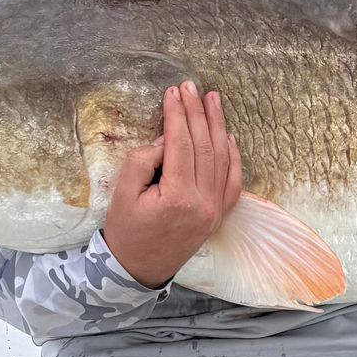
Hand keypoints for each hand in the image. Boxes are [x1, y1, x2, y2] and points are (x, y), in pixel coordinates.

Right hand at [102, 83, 242, 287]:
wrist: (137, 269)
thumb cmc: (126, 231)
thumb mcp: (123, 193)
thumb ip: (144, 161)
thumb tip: (167, 139)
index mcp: (178, 197)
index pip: (182, 144)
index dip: (177, 115)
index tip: (173, 92)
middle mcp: (203, 203)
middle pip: (205, 146)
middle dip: (197, 113)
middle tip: (191, 87)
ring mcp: (215, 210)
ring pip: (222, 159)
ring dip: (218, 126)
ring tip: (212, 100)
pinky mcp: (219, 215)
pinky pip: (233, 180)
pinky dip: (233, 155)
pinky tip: (228, 135)